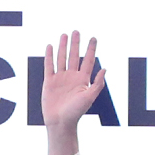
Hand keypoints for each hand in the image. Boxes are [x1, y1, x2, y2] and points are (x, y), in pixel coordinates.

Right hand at [40, 31, 105, 154]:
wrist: (60, 123)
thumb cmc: (76, 112)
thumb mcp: (89, 97)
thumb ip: (97, 83)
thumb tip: (105, 69)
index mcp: (83, 80)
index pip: (88, 60)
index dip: (91, 49)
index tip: (94, 38)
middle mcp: (72, 77)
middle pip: (74, 56)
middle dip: (76, 44)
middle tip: (77, 31)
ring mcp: (60, 78)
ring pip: (62, 58)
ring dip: (63, 47)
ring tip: (64, 35)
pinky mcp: (49, 82)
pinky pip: (49, 66)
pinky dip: (49, 56)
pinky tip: (50, 46)